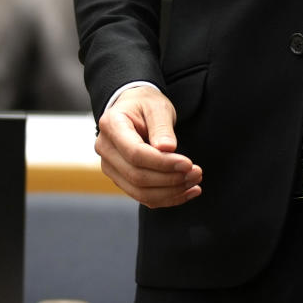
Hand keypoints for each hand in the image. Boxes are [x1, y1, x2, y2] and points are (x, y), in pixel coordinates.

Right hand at [95, 85, 201, 206]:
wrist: (133, 108)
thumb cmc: (145, 104)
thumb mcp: (157, 107)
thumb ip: (162, 127)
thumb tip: (167, 149)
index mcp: (111, 125)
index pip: (135, 153)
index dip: (162, 162)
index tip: (188, 164)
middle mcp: (105, 149)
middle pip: (136, 175)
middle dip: (170, 179)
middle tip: (197, 173)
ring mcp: (110, 166)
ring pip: (139, 191)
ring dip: (170, 192)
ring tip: (195, 182)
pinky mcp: (120, 179)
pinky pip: (143, 196)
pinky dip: (167, 198)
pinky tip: (188, 191)